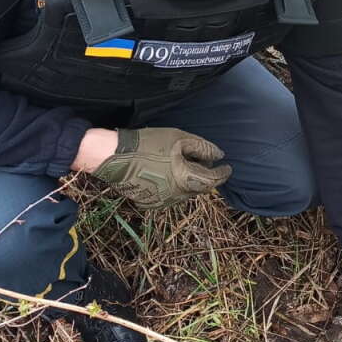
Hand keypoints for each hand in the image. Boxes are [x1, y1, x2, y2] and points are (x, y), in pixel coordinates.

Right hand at [90, 127, 230, 209]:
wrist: (113, 156)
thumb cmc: (148, 144)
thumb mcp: (178, 139)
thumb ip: (202, 148)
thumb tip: (219, 156)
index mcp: (186, 180)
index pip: (213, 180)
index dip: (222, 174)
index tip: (228, 167)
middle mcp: (177, 195)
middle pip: (199, 188)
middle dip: (205, 176)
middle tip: (205, 163)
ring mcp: (162, 201)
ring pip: (184, 192)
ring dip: (188, 181)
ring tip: (183, 165)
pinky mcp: (149, 203)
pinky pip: (168, 195)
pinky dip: (173, 185)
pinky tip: (165, 172)